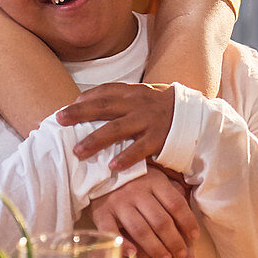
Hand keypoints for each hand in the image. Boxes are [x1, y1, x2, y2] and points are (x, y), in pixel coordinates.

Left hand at [56, 83, 174, 170]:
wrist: (198, 118)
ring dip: (95, 140)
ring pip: (117, 129)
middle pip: (104, 106)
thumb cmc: (165, 109)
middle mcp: (138, 104)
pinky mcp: (159, 139)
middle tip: (59, 119)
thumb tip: (88, 101)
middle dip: (80, 112)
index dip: (87, 97)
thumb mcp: (145, 97)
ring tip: (78, 151)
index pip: (106, 91)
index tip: (69, 105)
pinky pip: (139, 149)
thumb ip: (122, 99)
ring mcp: (148, 121)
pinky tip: (112, 167)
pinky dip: (125, 158)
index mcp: (134, 93)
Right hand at [88, 166, 197, 257]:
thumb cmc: (136, 179)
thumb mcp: (156, 179)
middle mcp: (137, 191)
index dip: (188, 222)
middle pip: (161, 221)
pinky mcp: (102, 213)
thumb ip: (171, 195)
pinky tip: (133, 255)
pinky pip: (113, 232)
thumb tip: (190, 220)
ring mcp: (119, 203)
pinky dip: (123, 245)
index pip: (176, 204)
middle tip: (181, 254)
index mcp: (154, 181)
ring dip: (155, 248)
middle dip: (174, 241)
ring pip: (140, 230)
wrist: (101, 170)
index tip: (195, 237)